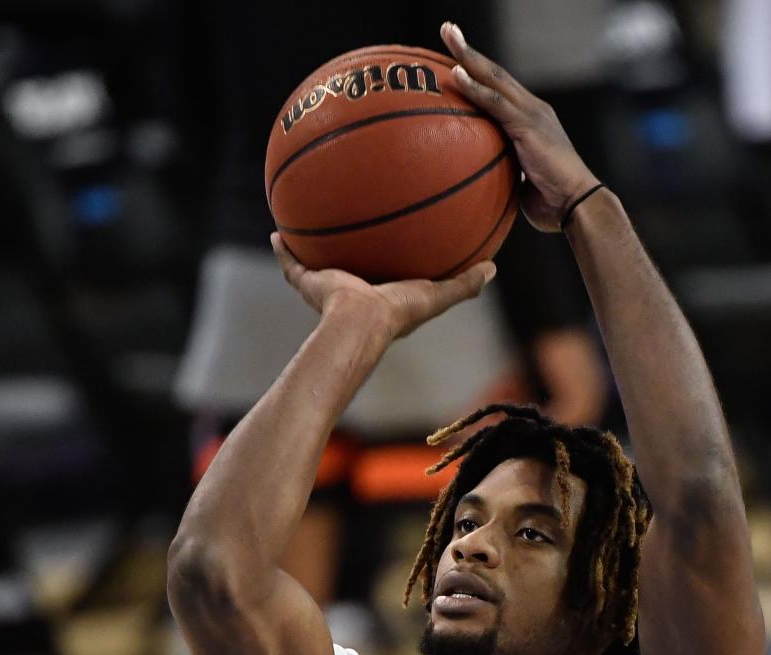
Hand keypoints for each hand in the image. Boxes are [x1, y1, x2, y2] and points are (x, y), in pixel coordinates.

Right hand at [271, 233, 495, 340]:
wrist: (359, 322)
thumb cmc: (398, 312)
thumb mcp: (437, 295)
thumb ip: (465, 284)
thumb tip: (493, 268)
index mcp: (381, 293)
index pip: (386, 271)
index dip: (389, 255)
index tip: (391, 237)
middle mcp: (353, 289)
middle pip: (349, 263)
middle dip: (347, 247)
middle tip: (348, 222)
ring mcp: (328, 286)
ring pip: (316, 261)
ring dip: (310, 243)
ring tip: (304, 216)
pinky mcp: (308, 283)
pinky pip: (291, 262)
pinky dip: (282, 248)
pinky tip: (276, 228)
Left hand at [441, 21, 598, 232]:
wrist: (576, 205)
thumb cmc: (551, 203)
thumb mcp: (522, 183)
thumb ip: (506, 173)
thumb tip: (484, 183)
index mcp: (531, 121)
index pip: (500, 90)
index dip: (480, 72)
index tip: (457, 58)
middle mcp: (533, 110)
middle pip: (496, 74)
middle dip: (470, 51)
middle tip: (448, 30)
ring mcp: (532, 115)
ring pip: (495, 79)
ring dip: (469, 57)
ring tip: (448, 35)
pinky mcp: (528, 126)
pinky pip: (495, 103)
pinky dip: (475, 88)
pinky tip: (457, 74)